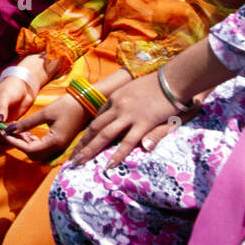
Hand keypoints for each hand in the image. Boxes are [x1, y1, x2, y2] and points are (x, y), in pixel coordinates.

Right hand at [0, 72, 38, 139]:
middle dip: (1, 135)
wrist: (23, 87)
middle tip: (15, 136)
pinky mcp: (4, 127)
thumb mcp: (5, 95)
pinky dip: (14, 138)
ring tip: (22, 137)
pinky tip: (24, 137)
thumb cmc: (12, 86)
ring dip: (9, 138)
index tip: (3, 132)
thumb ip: (1, 107)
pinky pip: (7, 136)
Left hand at [0, 93, 88, 161]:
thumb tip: (10, 128)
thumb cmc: (67, 105)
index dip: (15, 142)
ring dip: (26, 145)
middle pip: (33, 155)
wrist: (86, 103)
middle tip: (9, 133)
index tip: (3, 133)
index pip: (29, 149)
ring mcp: (60, 147)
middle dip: (19, 145)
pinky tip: (28, 133)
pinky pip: (44, 148)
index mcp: (54, 142)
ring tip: (16, 132)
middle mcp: (57, 148)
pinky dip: (34, 143)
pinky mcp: (60, 142)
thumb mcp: (46, 113)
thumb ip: (28, 122)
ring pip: (38, 153)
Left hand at [65, 70, 185, 169]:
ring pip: (104, 135)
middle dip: (83, 143)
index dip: (89, 132)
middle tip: (73, 157)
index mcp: (116, 97)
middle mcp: (118, 106)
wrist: (172, 79)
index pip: (99, 117)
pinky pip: (127, 142)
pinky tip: (108, 165)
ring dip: (90, 149)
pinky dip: (117, 154)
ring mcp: (129, 115)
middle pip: (95, 127)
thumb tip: (118, 121)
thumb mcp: (137, 93)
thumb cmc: (157, 85)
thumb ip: (128, 109)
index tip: (82, 142)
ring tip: (79, 162)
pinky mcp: (143, 123)